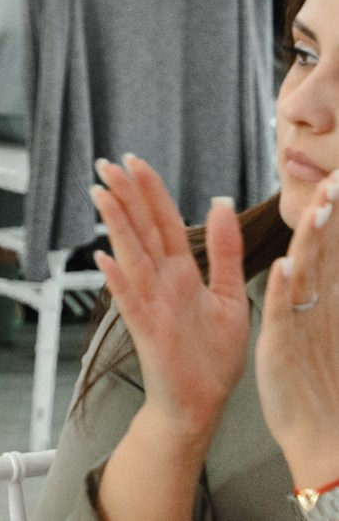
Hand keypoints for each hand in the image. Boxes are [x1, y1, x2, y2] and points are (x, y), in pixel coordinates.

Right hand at [91, 157, 249, 443]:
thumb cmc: (211, 355)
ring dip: (116, 226)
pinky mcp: (147, 330)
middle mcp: (162, 282)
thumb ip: (225, 251)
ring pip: (132, 257)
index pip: (165, 222)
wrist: (201, 403)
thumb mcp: (229, 297)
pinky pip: (130, 301)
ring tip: (101, 195)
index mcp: (183, 272)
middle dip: (126, 197)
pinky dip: (117, 281)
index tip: (135, 162)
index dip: (152, 193)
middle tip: (105, 164)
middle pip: (143, 231)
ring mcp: (151, 304)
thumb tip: (220, 202)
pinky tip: (103, 259)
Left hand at [260, 173, 338, 492]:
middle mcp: (319, 308)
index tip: (337, 182)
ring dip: (312, 241)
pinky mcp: (284, 346)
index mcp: (323, 301)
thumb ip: (319, 292)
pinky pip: (284, 313)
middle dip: (329, 215)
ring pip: (309, 275)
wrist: (324, 437)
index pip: (327, 248)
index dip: (331, 216)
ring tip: (318, 207)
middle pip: (324, 252)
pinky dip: (286, 289)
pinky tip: (286, 266)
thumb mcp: (318, 329)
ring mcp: (305, 325)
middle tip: (337, 179)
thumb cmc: (318, 382)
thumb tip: (306, 263)